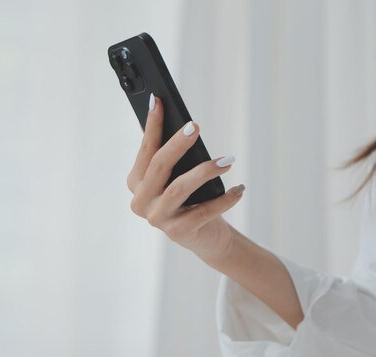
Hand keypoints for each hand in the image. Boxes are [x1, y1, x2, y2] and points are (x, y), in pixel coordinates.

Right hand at [126, 94, 244, 261]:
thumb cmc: (191, 197)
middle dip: (176, 144)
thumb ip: (172, 154)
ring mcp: (158, 218)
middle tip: (194, 126)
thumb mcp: (178, 174)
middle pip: (158, 166)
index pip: (145, 150)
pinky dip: (223, 200)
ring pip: (178, 189)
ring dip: (204, 171)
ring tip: (227, 161)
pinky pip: (203, 212)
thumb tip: (180, 122)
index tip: (158, 101)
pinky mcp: (178, 233)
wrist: (205, 236)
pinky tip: (238, 189)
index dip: (151, 126)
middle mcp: (141, 201)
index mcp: (136, 182)